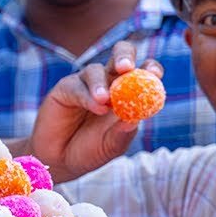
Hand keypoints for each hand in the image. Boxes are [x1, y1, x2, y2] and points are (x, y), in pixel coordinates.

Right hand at [27, 40, 161, 181]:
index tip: (154, 74)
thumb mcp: (112, 146)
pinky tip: (95, 108)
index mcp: (129, 93)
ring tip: (105, 101)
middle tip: (126, 68)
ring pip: (96, 70)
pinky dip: (87, 96)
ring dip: (102, 84)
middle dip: (125, 56)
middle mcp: (108, 82)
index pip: (144, 72)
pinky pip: (77, 86)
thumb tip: (135, 119)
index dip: (151, 69)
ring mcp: (86, 84)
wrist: (61, 161)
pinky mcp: (66, 88)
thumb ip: (123, 134)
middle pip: (120, 55)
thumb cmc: (91, 151)